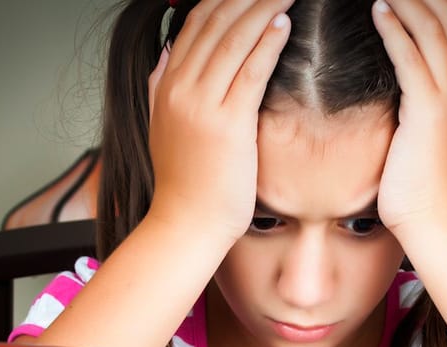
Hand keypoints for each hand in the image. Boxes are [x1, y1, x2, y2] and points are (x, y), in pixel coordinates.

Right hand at [146, 0, 293, 242]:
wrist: (186, 224)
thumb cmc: (186, 183)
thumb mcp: (162, 127)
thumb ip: (162, 87)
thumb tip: (166, 56)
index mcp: (166, 85)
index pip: (195, 24)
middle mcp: (179, 87)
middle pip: (215, 22)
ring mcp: (201, 104)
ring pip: (234, 39)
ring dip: (263, 7)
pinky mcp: (227, 124)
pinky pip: (250, 70)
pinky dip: (268, 42)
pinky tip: (284, 22)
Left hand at [371, 0, 446, 235]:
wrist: (441, 223)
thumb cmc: (431, 194)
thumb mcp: (438, 145)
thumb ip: (430, 117)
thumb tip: (411, 108)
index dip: (445, 4)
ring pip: (433, 29)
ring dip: (408, 0)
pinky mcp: (428, 109)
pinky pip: (411, 55)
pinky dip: (395, 26)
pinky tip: (378, 8)